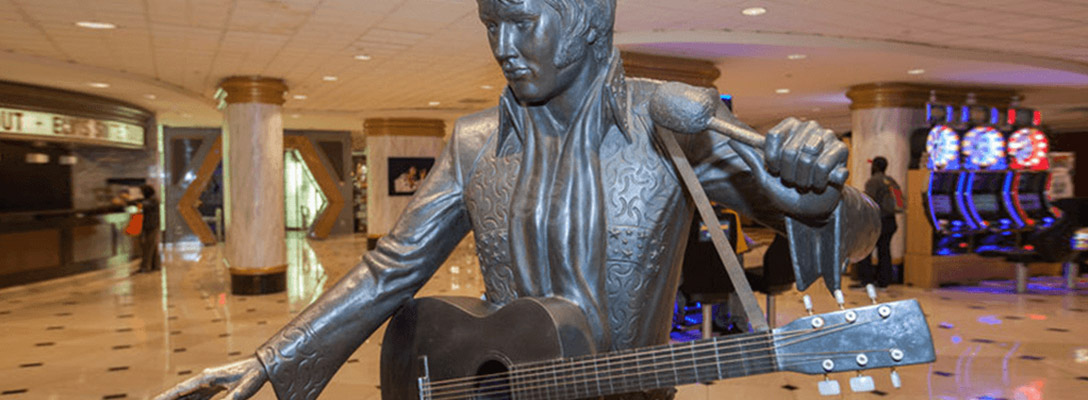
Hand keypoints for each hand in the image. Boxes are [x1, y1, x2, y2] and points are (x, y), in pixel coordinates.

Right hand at [154, 357, 266, 399]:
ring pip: (188, 395)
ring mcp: (209, 382)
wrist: (262, 365)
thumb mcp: (240, 392)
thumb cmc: (252, 376)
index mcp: (207, 378)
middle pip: (181, 393)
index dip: (166, 397)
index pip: (181, 390)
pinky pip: (198, 396)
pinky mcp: (215, 386)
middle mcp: (205, 379)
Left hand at [729, 117, 847, 218]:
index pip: (773, 137)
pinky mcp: (841, 150)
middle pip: (789, 150)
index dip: (771, 159)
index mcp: (789, 127)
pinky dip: (818, 182)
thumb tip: (731, 140)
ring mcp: (827, 137)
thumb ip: (751, 157)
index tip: (774, 169)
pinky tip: (820, 184)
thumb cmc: (786, 190)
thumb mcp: (764, 176)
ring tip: (805, 182)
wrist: (810, 209)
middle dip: (787, 173)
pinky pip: (823, 166)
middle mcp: (808, 128)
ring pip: (807, 158)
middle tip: (791, 180)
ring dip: (803, 178)